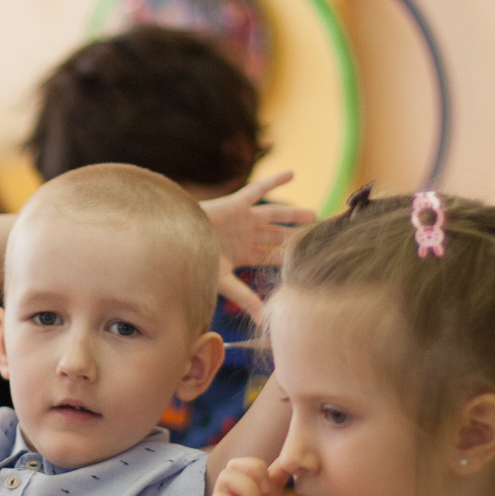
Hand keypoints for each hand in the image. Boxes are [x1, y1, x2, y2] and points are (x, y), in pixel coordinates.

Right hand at [200, 170, 312, 321]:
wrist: (176, 242)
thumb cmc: (194, 262)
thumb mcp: (223, 281)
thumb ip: (245, 298)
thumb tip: (265, 321)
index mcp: (242, 255)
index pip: (271, 257)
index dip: (289, 259)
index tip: (311, 260)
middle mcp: (244, 236)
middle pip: (276, 237)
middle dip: (294, 237)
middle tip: (318, 237)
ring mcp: (242, 219)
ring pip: (274, 216)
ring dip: (292, 214)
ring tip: (313, 214)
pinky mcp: (237, 203)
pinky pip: (259, 189)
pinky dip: (275, 180)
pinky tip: (292, 174)